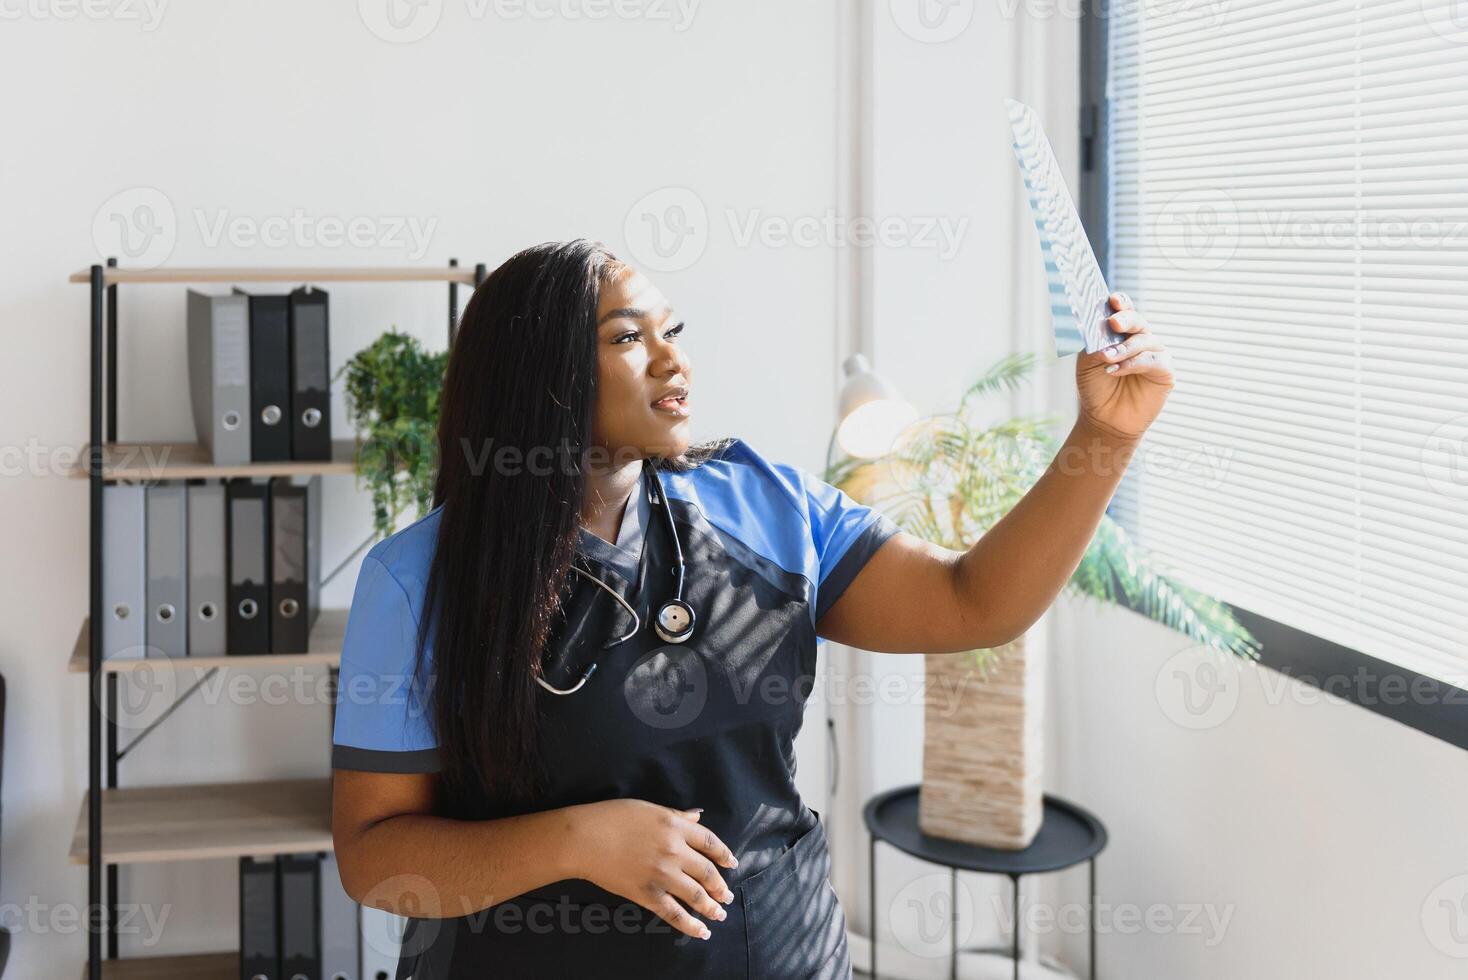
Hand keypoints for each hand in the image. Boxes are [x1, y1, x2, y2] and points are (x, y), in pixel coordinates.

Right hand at [566, 799, 737, 940]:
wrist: (583, 839)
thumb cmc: (612, 817)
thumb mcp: (649, 809)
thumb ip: (676, 815)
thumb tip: (698, 817)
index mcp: (675, 826)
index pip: (710, 842)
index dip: (724, 854)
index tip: (732, 863)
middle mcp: (674, 851)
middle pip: (707, 871)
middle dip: (721, 886)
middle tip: (728, 895)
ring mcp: (662, 875)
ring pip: (696, 895)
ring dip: (712, 907)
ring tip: (720, 914)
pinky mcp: (647, 895)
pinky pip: (675, 914)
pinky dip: (691, 925)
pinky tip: (702, 931)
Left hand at [1075, 293, 1174, 440]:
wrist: (1104, 418)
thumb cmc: (1096, 387)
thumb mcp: (1087, 363)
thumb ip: (1094, 345)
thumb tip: (1103, 335)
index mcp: (1121, 333)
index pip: (1124, 312)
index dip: (1121, 303)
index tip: (1112, 300)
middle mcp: (1140, 339)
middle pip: (1138, 321)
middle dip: (1126, 319)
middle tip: (1113, 322)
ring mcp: (1154, 354)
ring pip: (1145, 341)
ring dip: (1125, 348)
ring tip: (1107, 358)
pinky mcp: (1165, 372)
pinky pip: (1153, 361)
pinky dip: (1134, 363)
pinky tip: (1116, 370)